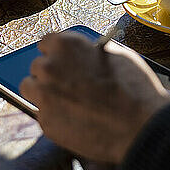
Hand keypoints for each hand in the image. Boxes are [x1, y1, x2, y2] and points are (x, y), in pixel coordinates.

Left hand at [20, 32, 169, 163]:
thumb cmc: (134, 90)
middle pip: (37, 66)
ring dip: (43, 93)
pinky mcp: (46, 122)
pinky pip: (42, 115)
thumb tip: (86, 55)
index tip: (62, 60)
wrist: (139, 127)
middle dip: (50, 74)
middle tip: (69, 84)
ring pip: (31, 89)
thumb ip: (92, 53)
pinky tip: (75, 120)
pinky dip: (55, 116)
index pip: (46, 42)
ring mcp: (44, 96)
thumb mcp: (117, 56)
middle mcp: (49, 68)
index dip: (57, 53)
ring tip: (66, 102)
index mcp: (66, 46)